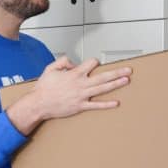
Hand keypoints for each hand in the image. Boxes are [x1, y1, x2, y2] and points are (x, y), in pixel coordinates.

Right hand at [7, 57, 131, 134]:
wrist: (39, 104)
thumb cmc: (44, 88)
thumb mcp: (50, 69)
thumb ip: (62, 62)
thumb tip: (72, 63)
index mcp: (74, 74)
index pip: (90, 64)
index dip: (94, 62)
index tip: (96, 62)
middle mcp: (80, 84)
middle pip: (103, 76)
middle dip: (117, 72)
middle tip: (128, 70)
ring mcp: (81, 96)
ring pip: (102, 89)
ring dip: (116, 84)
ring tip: (126, 80)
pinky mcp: (80, 106)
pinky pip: (96, 105)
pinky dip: (106, 104)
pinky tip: (116, 102)